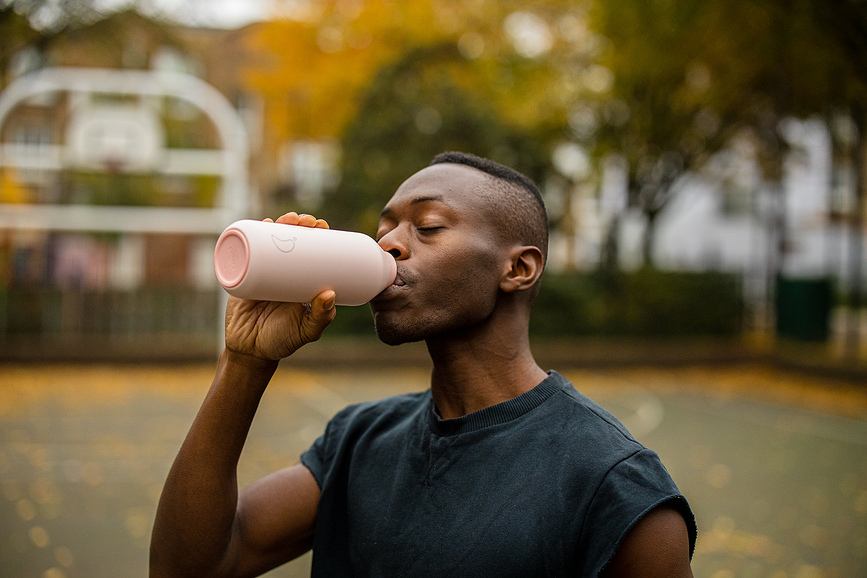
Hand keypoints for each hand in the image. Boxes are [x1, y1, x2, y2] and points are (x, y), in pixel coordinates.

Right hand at [224, 213, 336, 362]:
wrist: (249, 351)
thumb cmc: (281, 341)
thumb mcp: (305, 331)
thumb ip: (320, 318)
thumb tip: (330, 293)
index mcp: (301, 280)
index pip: (312, 251)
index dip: (318, 235)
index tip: (323, 226)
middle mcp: (283, 272)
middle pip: (291, 240)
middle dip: (300, 224)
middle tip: (308, 221)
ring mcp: (262, 271)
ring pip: (270, 241)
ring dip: (280, 224)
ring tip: (288, 219)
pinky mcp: (243, 274)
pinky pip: (246, 251)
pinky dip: (252, 235)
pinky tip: (262, 224)